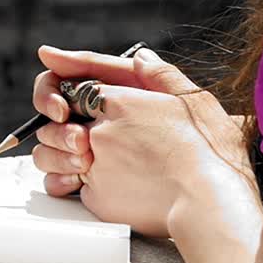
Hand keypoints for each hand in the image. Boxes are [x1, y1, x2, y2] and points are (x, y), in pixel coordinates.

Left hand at [33, 46, 255, 236]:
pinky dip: (70, 185)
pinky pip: (66, 187)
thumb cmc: (211, 153)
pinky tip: (89, 185)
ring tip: (81, 161)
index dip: (72, 98)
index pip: (75, 90)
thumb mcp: (194, 101)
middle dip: (59, 127)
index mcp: (118, 102)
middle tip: (76, 137)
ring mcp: (93, 164)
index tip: (73, 106)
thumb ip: (160, 75)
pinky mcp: (95, 197)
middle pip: (55, 122)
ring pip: (50, 155)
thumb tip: (141, 57)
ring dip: (57, 156)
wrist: (212, 205)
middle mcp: (98, 130)